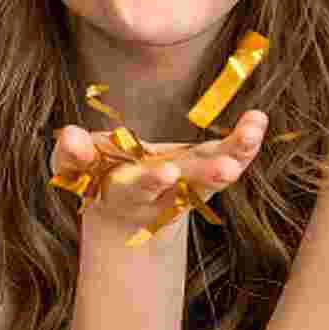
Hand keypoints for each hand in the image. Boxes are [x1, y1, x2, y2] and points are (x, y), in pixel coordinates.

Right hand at [52, 109, 267, 236]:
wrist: (126, 210)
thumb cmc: (95, 176)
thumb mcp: (75, 170)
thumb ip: (71, 155)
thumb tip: (69, 136)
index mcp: (126, 191)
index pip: (138, 187)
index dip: (150, 182)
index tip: (166, 173)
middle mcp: (163, 192)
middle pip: (186, 187)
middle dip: (205, 176)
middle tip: (227, 170)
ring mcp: (189, 183)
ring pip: (214, 175)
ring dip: (235, 156)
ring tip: (253, 131)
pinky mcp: (208, 169)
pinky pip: (230, 158)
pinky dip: (245, 143)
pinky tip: (259, 119)